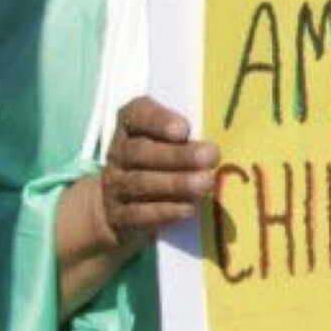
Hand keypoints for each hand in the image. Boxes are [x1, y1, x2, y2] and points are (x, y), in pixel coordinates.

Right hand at [95, 97, 216, 248]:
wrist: (117, 208)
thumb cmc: (158, 165)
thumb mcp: (168, 144)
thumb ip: (187, 140)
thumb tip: (215, 149)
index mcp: (131, 127)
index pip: (137, 114)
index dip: (158, 120)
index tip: (184, 129)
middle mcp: (119, 154)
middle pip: (141, 151)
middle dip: (178, 155)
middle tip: (210, 157)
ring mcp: (116, 186)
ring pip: (140, 183)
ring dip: (176, 183)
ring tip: (205, 183)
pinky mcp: (120, 216)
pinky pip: (139, 213)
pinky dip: (165, 211)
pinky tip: (188, 209)